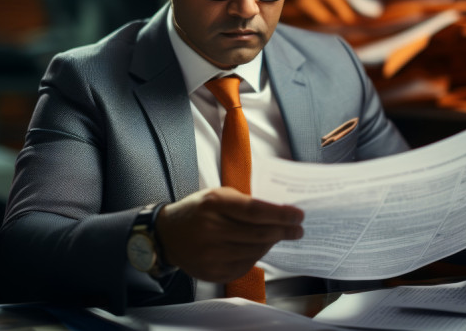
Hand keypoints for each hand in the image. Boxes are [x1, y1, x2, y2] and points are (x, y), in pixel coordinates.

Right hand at [155, 187, 303, 282]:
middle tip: (297, 230)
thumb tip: (279, 212)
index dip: (280, 214)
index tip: (298, 215)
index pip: (255, 210)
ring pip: (254, 251)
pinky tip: (258, 248)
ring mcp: (210, 253)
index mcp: (214, 203)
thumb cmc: (197, 211)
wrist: (167, 234)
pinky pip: (244, 266)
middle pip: (258, 233)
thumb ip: (244, 202)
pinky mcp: (212, 271)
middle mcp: (211, 229)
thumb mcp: (217, 195)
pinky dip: (256, 257)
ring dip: (270, 244)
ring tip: (278, 236)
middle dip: (283, 231)